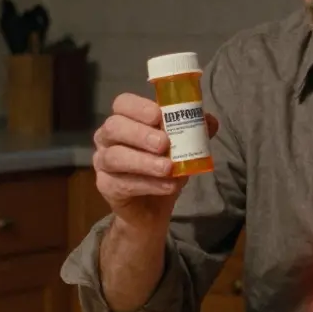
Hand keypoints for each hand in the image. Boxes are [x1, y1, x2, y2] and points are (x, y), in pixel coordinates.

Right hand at [92, 93, 218, 232]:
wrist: (152, 208)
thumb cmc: (163, 169)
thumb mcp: (183, 148)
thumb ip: (194, 132)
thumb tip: (210, 120)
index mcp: (125, 119)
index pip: (122, 103)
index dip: (138, 107)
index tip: (159, 116)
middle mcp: (107, 137)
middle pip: (114, 127)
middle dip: (140, 134)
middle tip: (164, 144)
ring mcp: (102, 162)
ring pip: (115, 156)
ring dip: (144, 162)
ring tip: (168, 168)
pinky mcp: (105, 186)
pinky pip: (122, 183)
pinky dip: (148, 184)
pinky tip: (167, 186)